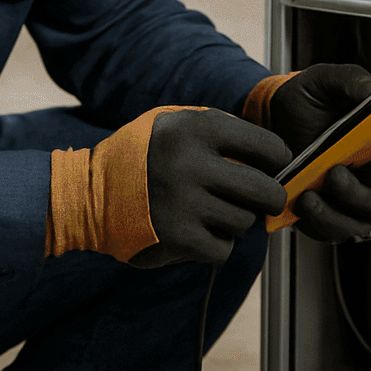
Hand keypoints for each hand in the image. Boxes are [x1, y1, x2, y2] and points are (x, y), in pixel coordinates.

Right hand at [129, 108, 291, 268]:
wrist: (92, 193)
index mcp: (198, 129)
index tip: (274, 167)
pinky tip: (199, 231)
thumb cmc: (144, 154)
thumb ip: (221, 130)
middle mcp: (192, 164)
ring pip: (244, 222)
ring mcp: (185, 204)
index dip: (279, 160)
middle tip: (263, 198)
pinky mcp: (178, 239)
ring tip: (213, 210)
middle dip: (270, 197)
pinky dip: (217, 244)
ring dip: (235, 220)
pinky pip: (223, 248)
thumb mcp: (176, 122)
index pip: (269, 148)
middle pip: (265, 191)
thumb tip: (275, 154)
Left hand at [268, 64, 370, 241]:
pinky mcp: (326, 209)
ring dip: (336, 215)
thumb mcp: (327, 78)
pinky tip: (301, 203)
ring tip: (309, 196)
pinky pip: (331, 231)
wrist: (271, 114)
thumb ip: (354, 81)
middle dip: (358, 194)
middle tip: (335, 174)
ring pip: (359, 222)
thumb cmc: (306, 96)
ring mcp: (349, 192)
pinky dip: (318, 223)